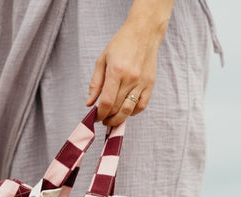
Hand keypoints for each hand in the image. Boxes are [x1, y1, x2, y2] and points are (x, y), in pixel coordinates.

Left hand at [86, 3, 172, 125]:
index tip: (96, 117)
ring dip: (119, 119)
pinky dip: (133, 113)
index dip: (99, 114)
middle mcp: (130, 79)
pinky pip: (141, 106)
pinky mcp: (150, 85)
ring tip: (112, 119)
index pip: (106, 102)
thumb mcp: (102, 59)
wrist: (144, 32)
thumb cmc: (120, 44)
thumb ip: (95, 83)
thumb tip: (89, 103)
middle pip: (116, 108)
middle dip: (107, 118)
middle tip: (103, 119)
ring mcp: (141, 83)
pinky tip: (126, 111)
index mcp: (116, 71)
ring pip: (129, 110)